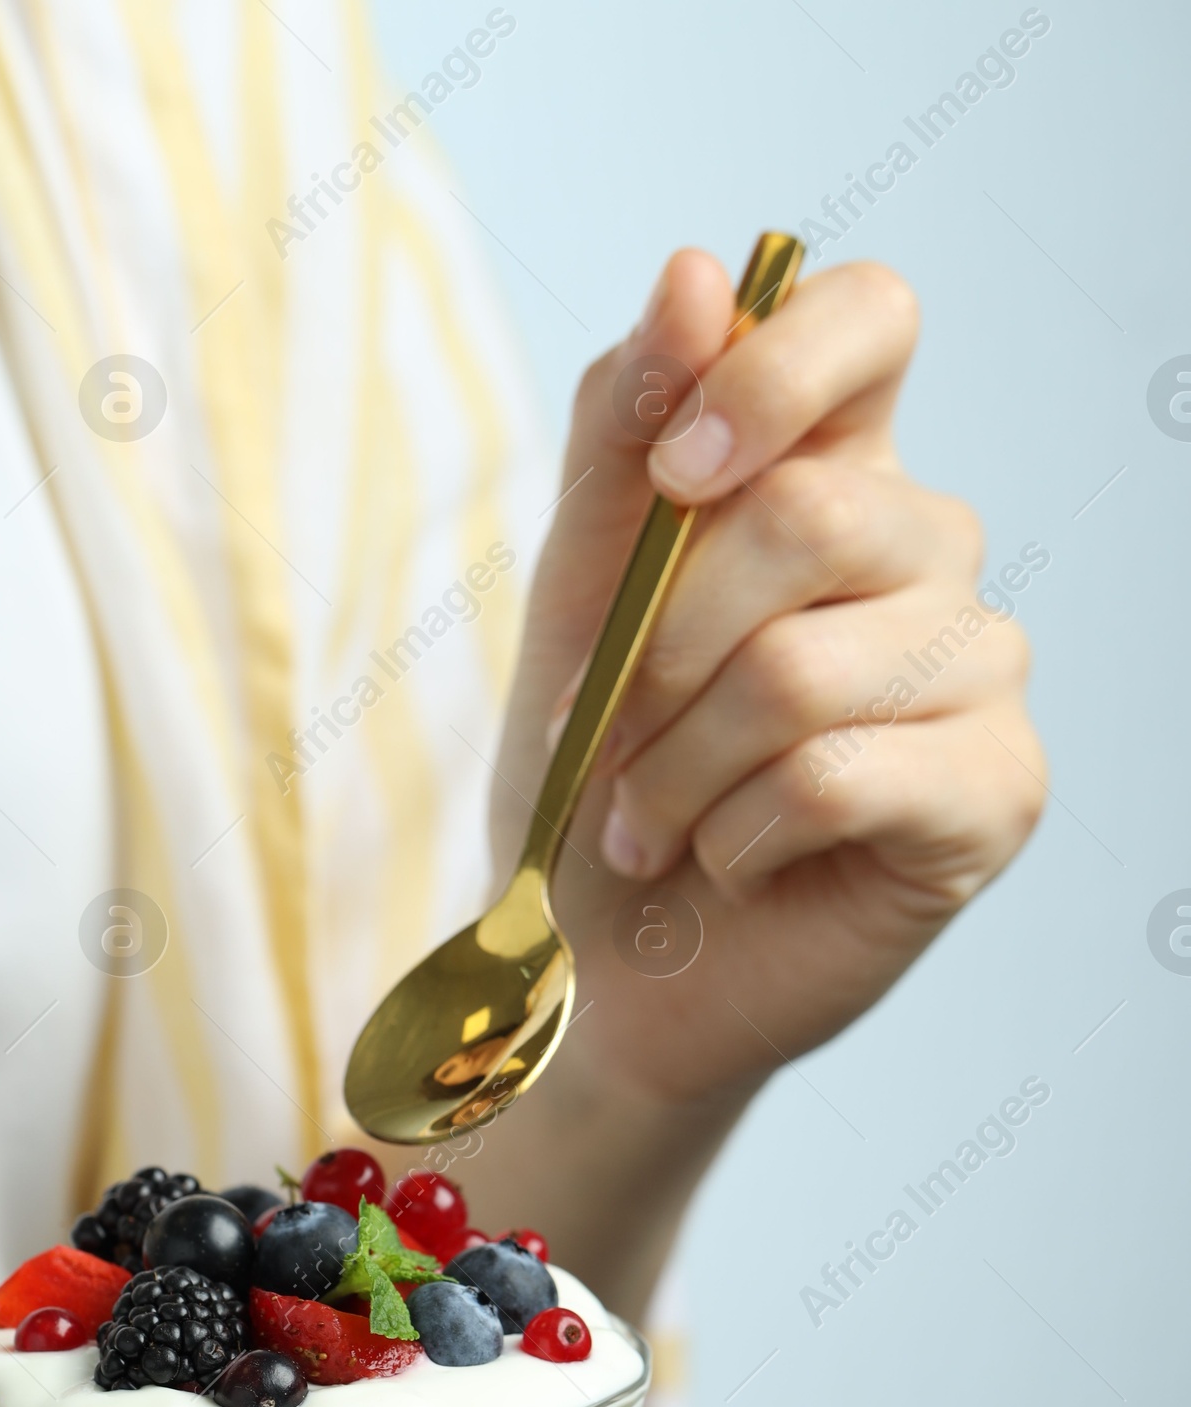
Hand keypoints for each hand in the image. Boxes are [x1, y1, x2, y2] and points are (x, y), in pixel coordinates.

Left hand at [494, 248, 1043, 1108]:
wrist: (599, 966)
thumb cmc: (593, 777)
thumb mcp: (577, 595)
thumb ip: (627, 435)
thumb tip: (700, 274)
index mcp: (837, 471)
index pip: (871, 316)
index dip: (770, 375)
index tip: (671, 481)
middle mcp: (927, 555)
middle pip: (815, 513)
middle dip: (661, 649)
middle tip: (603, 739)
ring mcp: (978, 673)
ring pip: (807, 667)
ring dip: (677, 768)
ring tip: (644, 829)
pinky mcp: (995, 791)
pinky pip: (840, 774)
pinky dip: (736, 834)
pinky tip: (726, 863)